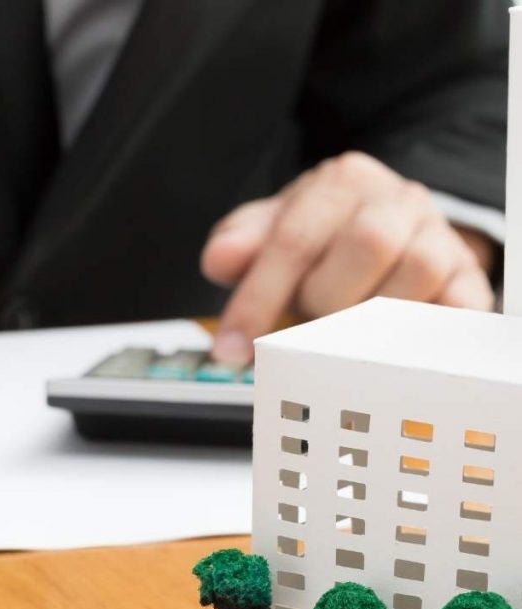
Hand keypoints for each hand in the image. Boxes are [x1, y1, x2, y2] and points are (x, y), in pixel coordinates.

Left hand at [201, 151, 495, 362]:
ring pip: (416, 271)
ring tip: (347, 328)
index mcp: (344, 182)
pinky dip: (420, 331)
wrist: (397, 236)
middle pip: (367, 243)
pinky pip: (456, 308)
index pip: (295, 238)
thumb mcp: (277, 233)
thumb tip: (220, 259)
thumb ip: (243, 243)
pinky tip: (388, 343)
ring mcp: (440, 238)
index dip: (258, 298)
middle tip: (309, 318)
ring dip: (370, 316)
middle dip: (325, 297)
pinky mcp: (468, 282)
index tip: (233, 347)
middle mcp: (398, 200)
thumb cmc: (328, 242)